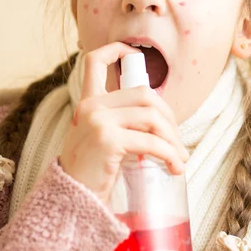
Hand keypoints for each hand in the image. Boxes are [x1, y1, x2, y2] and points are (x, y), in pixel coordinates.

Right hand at [59, 42, 188, 204]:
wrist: (71, 200)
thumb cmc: (90, 173)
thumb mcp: (99, 139)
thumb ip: (118, 122)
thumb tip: (159, 121)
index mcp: (87, 102)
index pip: (94, 61)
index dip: (117, 50)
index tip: (135, 54)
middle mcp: (90, 106)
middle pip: (144, 93)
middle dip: (169, 116)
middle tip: (176, 141)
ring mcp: (98, 120)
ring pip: (152, 117)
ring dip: (173, 139)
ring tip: (179, 158)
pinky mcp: (108, 139)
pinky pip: (151, 142)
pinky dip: (169, 155)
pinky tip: (174, 167)